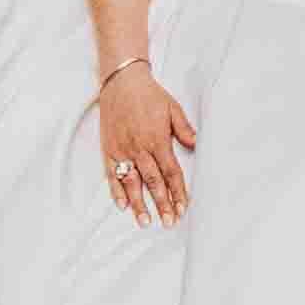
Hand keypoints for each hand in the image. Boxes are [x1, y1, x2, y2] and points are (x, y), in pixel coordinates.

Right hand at [94, 63, 198, 224]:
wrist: (121, 81)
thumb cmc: (149, 95)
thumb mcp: (173, 109)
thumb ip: (184, 130)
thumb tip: (196, 145)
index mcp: (158, 140)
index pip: (171, 172)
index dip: (178, 192)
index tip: (183, 208)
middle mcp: (140, 148)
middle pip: (154, 182)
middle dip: (162, 204)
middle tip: (168, 222)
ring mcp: (122, 150)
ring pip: (132, 182)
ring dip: (139, 203)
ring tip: (146, 221)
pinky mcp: (108, 149)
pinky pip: (112, 174)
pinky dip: (116, 190)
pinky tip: (123, 205)